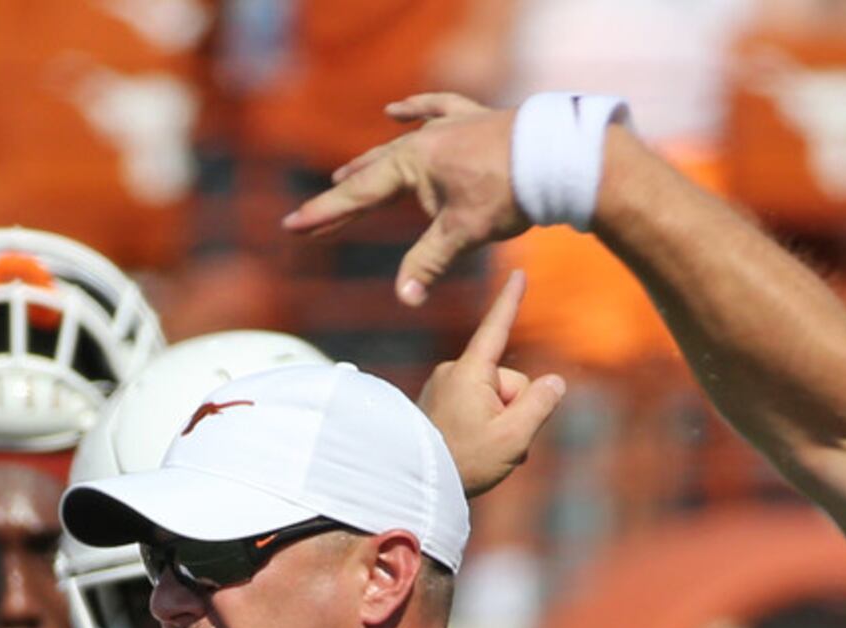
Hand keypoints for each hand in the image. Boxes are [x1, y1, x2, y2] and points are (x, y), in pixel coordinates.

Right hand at [284, 94, 524, 307]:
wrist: (551, 156)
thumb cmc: (507, 193)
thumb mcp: (463, 232)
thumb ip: (430, 263)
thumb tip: (404, 298)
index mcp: (411, 164)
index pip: (360, 196)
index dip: (326, 214)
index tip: (294, 225)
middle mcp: (421, 140)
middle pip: (372, 173)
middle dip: (343, 198)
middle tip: (313, 217)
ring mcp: (445, 127)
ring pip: (397, 145)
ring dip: (371, 162)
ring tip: (345, 173)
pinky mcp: (470, 121)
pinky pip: (434, 110)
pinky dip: (415, 111)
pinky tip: (396, 110)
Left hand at [420, 271, 565, 496]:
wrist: (419, 483)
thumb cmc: (466, 460)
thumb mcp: (514, 437)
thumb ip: (540, 405)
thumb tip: (555, 383)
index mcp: (471, 372)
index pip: (497, 327)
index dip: (511, 300)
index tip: (519, 272)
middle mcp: (454, 371)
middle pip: (508, 379)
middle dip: (515, 407)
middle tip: (501, 441)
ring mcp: (445, 386)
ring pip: (494, 397)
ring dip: (501, 421)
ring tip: (485, 450)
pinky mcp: (439, 402)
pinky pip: (476, 406)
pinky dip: (484, 425)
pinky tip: (475, 448)